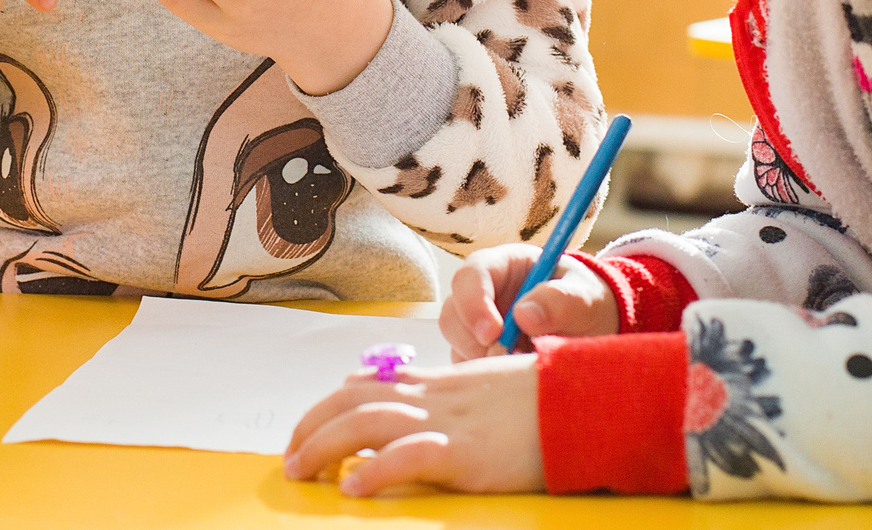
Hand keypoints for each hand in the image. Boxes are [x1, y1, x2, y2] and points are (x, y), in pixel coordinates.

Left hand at [283, 354, 545, 495]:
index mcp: (437, 383)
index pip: (366, 385)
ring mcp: (447, 423)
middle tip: (290, 458)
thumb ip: (447, 397)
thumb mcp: (484, 388)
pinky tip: (354, 488)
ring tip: (301, 471)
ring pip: (365, 424)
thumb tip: (412, 407)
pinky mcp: (465, 453)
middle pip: (352, 402)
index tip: (308, 429)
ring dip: (323, 447)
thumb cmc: (540, 400)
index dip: (328, 406)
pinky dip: (375, 471)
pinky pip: (408, 457)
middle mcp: (433, 398)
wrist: (582, 400)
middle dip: (311, 427)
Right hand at [442, 243, 618, 360]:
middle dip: (473, 340)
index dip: (474, 302)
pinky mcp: (480, 351)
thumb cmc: (586, 302)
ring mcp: (477, 323)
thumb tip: (524, 315)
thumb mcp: (584, 297)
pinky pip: (467, 365)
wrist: (592, 329)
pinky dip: (485, 375)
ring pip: (457, 342)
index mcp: (504, 265)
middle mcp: (483, 293)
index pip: (472, 275)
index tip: (493, 333)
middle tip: (508, 356)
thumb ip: (560, 300)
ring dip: (481, 360)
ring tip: (521, 362)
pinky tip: (514, 374)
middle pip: (453, 312)